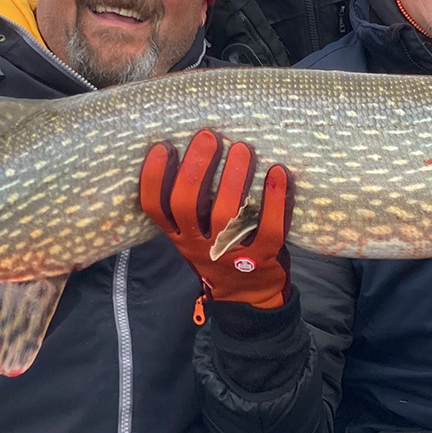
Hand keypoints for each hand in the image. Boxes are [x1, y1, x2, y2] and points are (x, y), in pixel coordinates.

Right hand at [139, 129, 292, 309]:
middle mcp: (197, 244)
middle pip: (186, 205)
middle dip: (196, 167)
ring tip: (241, 149)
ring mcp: (228, 254)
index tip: (163, 146)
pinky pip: (268, 230)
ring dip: (233, 178)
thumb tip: (195, 146)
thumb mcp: (194, 232)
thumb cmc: (219, 249)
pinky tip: (278, 173)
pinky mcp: (260, 259)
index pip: (154, 207)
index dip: (153, 177)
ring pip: (225, 216)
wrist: (247, 296)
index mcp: (178, 234)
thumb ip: (192, 203)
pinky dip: (274, 201)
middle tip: (208, 136)